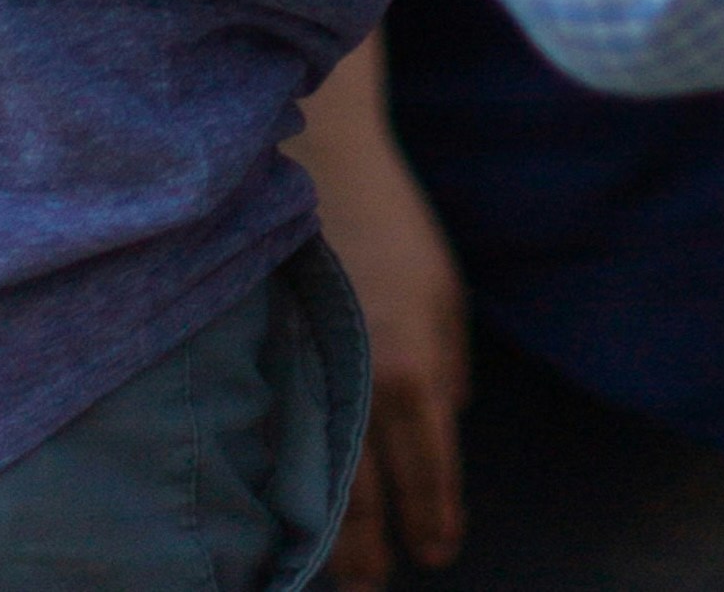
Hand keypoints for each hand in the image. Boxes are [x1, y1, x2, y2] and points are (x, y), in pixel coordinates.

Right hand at [290, 36, 468, 580]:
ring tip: (340, 572)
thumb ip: (450, 364)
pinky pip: (283, 447)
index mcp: (415, 370)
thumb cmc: (394, 230)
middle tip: (380, 584)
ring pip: (322, 485)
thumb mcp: (445, 294)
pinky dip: (293, 487)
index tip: (438, 551)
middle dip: (377, 549)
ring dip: (333, 538)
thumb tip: (449, 421)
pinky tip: (293, 512)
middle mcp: (363, 388)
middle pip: (370, 498)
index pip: (429, 471)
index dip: (434, 518)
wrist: (323, 173)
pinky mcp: (274, 367)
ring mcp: (312, 381)